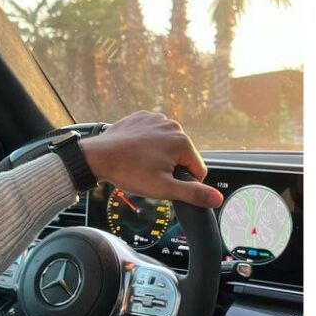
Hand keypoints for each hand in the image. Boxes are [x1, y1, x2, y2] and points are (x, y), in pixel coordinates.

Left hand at [79, 111, 222, 208]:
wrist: (98, 157)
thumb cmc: (129, 171)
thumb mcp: (164, 188)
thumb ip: (193, 193)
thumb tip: (217, 199)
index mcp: (182, 141)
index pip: (197, 170)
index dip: (183, 182)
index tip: (164, 183)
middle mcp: (172, 125)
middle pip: (182, 156)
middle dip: (171, 168)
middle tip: (150, 174)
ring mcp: (156, 119)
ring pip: (167, 146)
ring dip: (159, 156)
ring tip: (141, 163)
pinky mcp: (142, 117)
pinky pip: (153, 135)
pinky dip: (147, 144)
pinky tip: (135, 152)